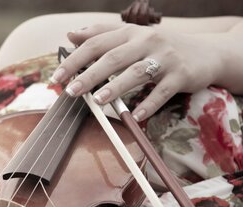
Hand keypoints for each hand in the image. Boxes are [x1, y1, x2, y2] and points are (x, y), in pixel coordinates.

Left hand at [50, 23, 220, 120]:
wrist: (206, 53)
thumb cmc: (160, 48)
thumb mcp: (132, 36)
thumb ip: (101, 35)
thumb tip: (71, 35)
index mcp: (130, 33)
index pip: (96, 43)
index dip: (74, 59)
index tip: (56, 77)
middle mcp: (147, 41)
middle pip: (113, 57)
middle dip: (89, 74)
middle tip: (71, 91)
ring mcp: (165, 58)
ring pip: (137, 72)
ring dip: (116, 87)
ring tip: (98, 100)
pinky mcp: (181, 75)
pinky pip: (162, 91)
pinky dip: (149, 104)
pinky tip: (135, 116)